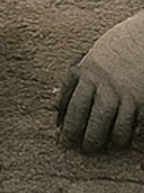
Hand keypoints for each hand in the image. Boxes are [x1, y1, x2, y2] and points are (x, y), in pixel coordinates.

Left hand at [57, 11, 143, 152]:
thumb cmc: (121, 43)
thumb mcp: (94, 55)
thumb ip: (79, 77)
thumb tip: (57, 104)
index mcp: (86, 72)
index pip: (68, 102)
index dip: (64, 121)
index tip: (60, 134)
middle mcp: (102, 84)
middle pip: (84, 116)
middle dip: (79, 135)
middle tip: (81, 148)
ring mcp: (125, 92)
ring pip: (111, 124)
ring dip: (108, 139)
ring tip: (106, 148)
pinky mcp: (143, 99)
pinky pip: (136, 124)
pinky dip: (132, 135)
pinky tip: (128, 142)